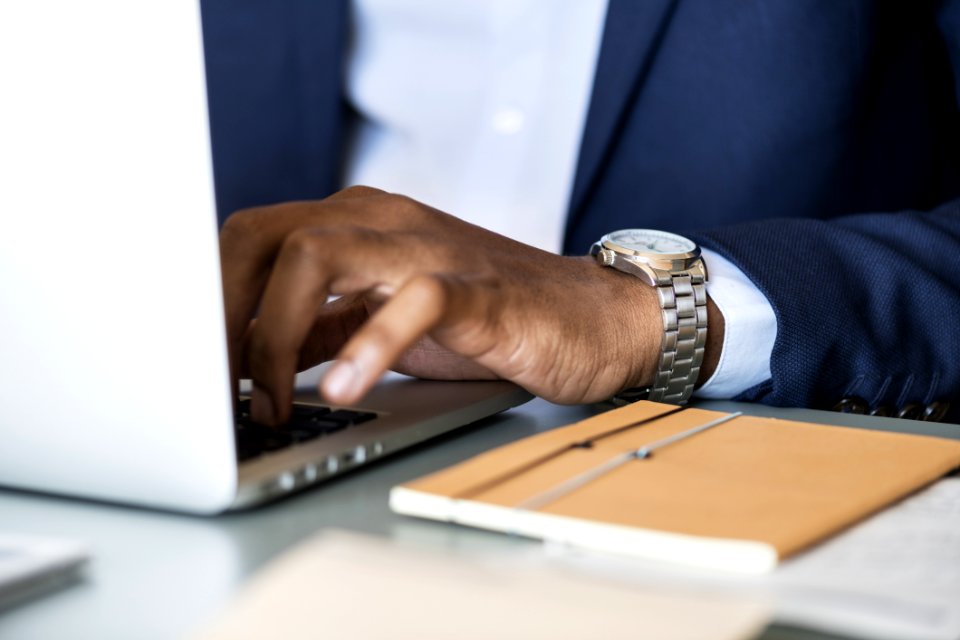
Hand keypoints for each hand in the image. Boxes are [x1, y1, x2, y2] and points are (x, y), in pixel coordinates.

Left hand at [219, 187, 722, 424]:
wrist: (587, 319)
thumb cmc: (485, 322)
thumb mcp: (380, 323)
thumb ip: (318, 329)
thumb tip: (242, 363)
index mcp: (352, 224)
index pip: (247, 240)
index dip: (205, 302)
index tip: (190, 370)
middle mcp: (380, 220)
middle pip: (261, 236)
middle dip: (221, 315)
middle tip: (213, 389)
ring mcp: (427, 248)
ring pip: (317, 255)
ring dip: (273, 333)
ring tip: (267, 402)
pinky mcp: (475, 289)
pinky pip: (410, 302)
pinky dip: (367, 346)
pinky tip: (341, 389)